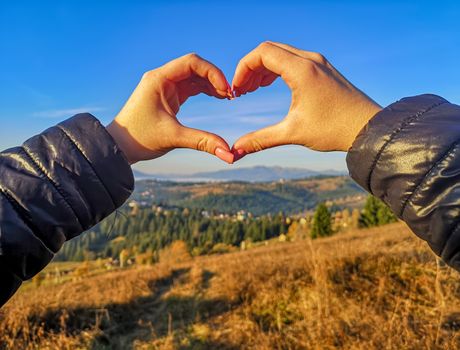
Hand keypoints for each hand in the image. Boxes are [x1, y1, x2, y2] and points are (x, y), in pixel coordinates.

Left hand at [106, 53, 234, 164]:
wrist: (119, 147)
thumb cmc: (139, 139)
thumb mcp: (174, 138)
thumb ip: (203, 142)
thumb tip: (229, 155)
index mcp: (159, 79)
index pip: (191, 62)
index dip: (212, 73)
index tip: (225, 90)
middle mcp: (161, 78)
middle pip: (195, 66)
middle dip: (214, 78)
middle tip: (230, 95)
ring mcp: (165, 85)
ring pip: (194, 76)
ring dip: (211, 84)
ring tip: (227, 98)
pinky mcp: (168, 95)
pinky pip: (190, 86)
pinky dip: (204, 90)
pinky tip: (218, 98)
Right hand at [231, 41, 381, 158]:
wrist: (368, 128)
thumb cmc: (334, 130)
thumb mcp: (293, 133)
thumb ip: (260, 139)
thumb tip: (236, 151)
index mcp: (302, 70)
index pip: (262, 53)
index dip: (243, 68)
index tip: (237, 90)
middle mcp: (310, 60)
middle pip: (269, 50)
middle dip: (250, 68)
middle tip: (241, 91)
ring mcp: (319, 62)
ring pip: (281, 53)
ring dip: (263, 68)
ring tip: (252, 90)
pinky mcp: (324, 69)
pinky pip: (293, 59)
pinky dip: (277, 69)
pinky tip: (270, 85)